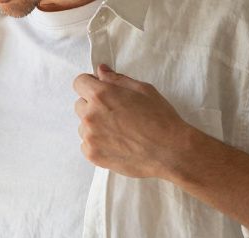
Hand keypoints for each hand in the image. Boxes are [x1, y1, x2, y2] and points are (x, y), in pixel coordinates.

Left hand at [73, 65, 196, 179]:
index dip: (90, 84)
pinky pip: (86, 144)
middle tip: (115, 113)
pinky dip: (97, 143)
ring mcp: (90, 137)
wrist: (169, 151)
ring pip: (83, 126)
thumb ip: (117, 79)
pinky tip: (117, 144)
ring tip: (119, 131)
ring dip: (95, 126)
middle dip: (93, 105)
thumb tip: (101, 71)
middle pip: (80, 105)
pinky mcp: (92, 155)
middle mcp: (91, 115)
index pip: (79, 83)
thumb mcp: (143, 90)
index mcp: (101, 95)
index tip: (99, 89)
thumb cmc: (160, 119)